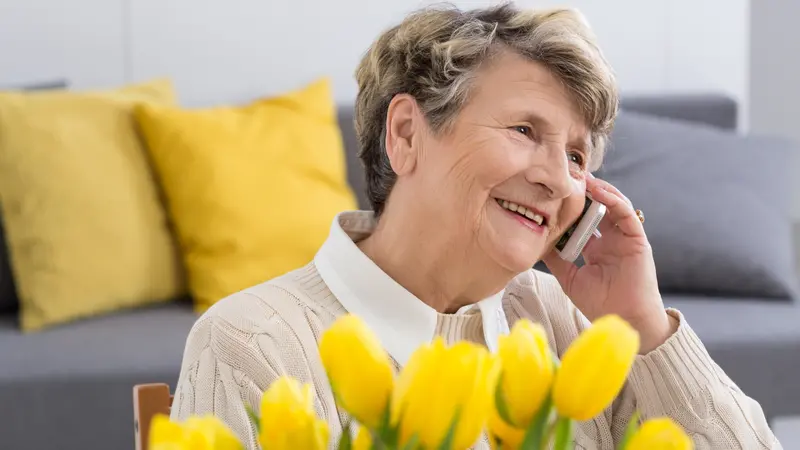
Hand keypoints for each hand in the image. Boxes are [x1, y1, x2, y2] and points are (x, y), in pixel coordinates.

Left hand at [542, 176, 675, 353]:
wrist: (623, 321)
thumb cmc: (600, 303)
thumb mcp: (569, 277)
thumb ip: (555, 259)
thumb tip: (536, 241)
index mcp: (596, 247)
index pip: (582, 219)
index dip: (570, 205)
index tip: (552, 191)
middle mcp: (611, 239)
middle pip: (597, 207)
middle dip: (583, 191)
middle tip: (566, 174)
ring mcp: (624, 238)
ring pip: (613, 204)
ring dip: (598, 189)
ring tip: (581, 177)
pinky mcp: (637, 239)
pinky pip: (626, 213)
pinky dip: (613, 200)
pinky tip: (598, 191)